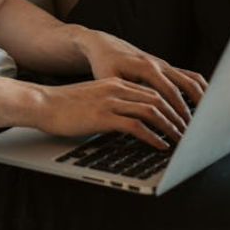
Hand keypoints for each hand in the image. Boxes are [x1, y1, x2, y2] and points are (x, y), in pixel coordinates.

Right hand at [33, 78, 186, 149]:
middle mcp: (117, 89)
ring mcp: (110, 101)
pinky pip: (136, 125)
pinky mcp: (103, 116)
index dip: (171, 106)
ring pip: (152, 110)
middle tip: (188, 132)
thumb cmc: (63, 106)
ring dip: (170, 127)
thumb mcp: (93, 99)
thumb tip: (130, 122)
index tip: (182, 120)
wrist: (41, 103)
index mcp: (116, 83)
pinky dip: (153, 136)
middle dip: (177, 117)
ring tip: (180, 140)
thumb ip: (113, 106)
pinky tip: (160, 145)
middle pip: (158, 99)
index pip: (152, 92)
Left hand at [76, 27, 207, 137]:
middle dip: (194, 108)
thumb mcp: (108, 80)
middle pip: (186, 85)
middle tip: (199, 129)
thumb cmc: (105, 65)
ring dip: (202, 98)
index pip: (170, 91)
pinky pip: (189, 77)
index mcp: (147, 68)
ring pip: (192, 79)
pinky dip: (199, 90)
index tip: (184, 127)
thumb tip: (131, 118)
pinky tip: (203, 105)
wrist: (105, 47)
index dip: (179, 110)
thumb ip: (121, 96)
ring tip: (208, 119)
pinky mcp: (167, 68)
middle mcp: (160, 64)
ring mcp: (165, 65)